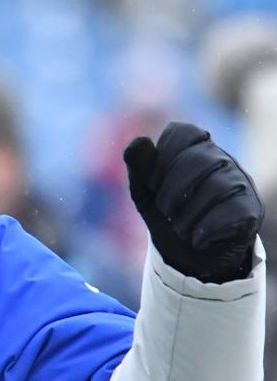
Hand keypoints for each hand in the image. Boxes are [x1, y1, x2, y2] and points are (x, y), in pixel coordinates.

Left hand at [123, 122, 263, 282]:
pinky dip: (206, 229)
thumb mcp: (145, 193)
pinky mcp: (252, 209)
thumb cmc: (168, 216)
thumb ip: (138, 167)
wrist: (189, 258)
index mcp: (195, 148)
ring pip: (217, 187)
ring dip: (188, 215)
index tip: (153, 185)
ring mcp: (240, 183)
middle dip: (171, 190)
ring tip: (180, 229)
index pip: (183, 132)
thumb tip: (140, 139)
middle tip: (165, 211)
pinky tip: (197, 239)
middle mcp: (222, 160)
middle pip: (199, 159)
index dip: (160, 159)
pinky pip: (232, 211)